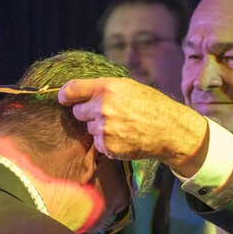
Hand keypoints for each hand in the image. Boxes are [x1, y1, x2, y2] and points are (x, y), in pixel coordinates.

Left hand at [60, 78, 208, 177]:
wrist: (170, 130)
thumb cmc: (152, 106)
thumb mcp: (130, 87)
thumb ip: (106, 89)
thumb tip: (83, 93)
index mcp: (107, 87)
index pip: (73, 88)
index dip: (65, 94)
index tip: (62, 98)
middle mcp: (103, 107)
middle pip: (78, 112)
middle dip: (88, 114)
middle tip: (108, 115)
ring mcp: (104, 128)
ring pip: (90, 129)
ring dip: (100, 129)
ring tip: (123, 127)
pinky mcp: (108, 146)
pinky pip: (99, 144)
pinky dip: (108, 143)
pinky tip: (125, 138)